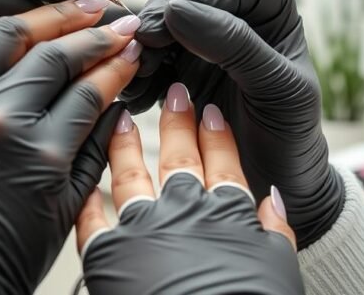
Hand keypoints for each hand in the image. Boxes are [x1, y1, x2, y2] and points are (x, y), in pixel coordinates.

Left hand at [75, 84, 302, 294]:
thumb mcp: (279, 267)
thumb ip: (277, 230)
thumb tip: (274, 200)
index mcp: (226, 214)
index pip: (222, 163)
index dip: (217, 135)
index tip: (211, 112)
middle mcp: (183, 211)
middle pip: (179, 157)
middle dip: (177, 122)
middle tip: (175, 95)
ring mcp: (142, 228)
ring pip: (131, 174)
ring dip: (126, 144)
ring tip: (122, 117)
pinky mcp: (107, 254)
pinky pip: (91, 219)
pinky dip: (87, 199)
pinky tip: (83, 180)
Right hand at [121, 0, 342, 247]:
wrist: (275, 185)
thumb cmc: (290, 136)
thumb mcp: (274, 88)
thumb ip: (234, 45)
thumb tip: (179, 10)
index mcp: (274, 14)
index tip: (171, 17)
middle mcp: (239, 20)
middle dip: (162, 19)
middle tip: (142, 43)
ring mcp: (207, 44)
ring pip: (165, 27)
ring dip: (145, 47)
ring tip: (135, 75)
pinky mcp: (183, 70)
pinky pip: (154, 58)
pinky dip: (139, 72)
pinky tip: (133, 93)